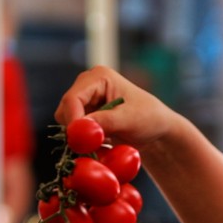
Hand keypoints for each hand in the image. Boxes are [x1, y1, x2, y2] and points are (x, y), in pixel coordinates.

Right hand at [54, 67, 193, 151]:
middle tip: (93, 145)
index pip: (73, 98)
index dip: (73, 120)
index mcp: (99, 77)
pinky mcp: (85, 116)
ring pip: (67, 123)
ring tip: (103, 142)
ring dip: (81, 137)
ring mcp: (85, 101)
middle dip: (76, 129)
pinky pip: (74, 132)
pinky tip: (102, 143)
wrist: (157, 131)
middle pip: (65, 110)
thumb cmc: (149, 118)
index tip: (79, 140)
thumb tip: (80, 126)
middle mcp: (87, 86)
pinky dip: (85, 140)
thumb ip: (105, 121)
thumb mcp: (129, 119)